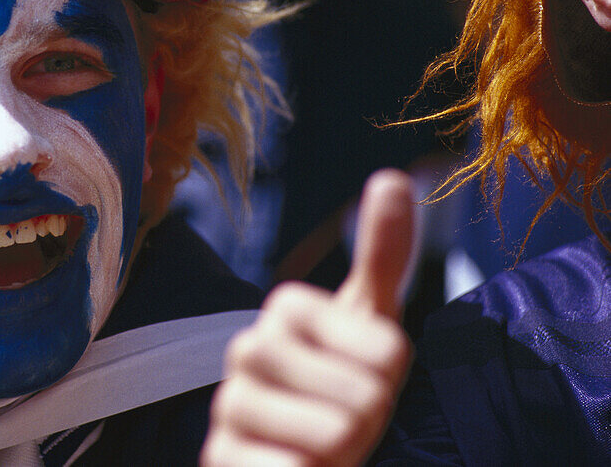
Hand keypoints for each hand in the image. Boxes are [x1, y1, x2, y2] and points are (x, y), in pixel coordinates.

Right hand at [201, 169, 414, 466]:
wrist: (305, 451)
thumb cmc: (340, 385)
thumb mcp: (371, 322)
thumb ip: (382, 255)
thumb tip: (392, 176)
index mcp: (286, 309)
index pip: (381, 347)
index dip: (393, 372)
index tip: (380, 375)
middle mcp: (247, 349)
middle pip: (355, 393)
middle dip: (373, 416)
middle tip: (356, 418)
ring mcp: (231, 406)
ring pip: (325, 433)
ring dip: (345, 449)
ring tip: (333, 445)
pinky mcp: (220, 457)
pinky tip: (303, 464)